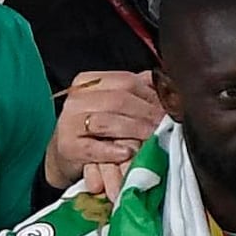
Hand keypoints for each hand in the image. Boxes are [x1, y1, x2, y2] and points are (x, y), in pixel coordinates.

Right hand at [42, 69, 159, 190]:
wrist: (66, 154)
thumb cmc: (94, 129)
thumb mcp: (112, 105)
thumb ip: (134, 91)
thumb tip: (165, 83)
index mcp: (88, 82)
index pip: (126, 81)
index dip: (152, 95)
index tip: (170, 108)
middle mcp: (76, 98)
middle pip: (119, 100)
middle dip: (148, 114)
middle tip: (166, 126)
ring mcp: (69, 122)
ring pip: (107, 121)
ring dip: (135, 130)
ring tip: (153, 139)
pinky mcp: (67, 146)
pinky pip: (92, 147)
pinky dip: (112, 151)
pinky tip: (128, 153)